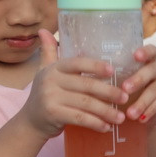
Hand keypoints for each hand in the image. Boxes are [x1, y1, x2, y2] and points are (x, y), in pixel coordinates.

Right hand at [19, 31, 155, 138]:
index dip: (95, 65)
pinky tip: (106, 127)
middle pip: (86, 85)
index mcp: (54, 68)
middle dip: (109, 92)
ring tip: (120, 118)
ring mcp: (51, 98)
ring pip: (86, 104)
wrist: (30, 122)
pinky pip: (80, 118)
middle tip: (125, 98)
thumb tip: (43, 30)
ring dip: (106, 111)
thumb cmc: (45, 94)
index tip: (113, 70)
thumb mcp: (44, 71)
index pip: (77, 63)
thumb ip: (49, 51)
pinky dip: (95, 123)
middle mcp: (51, 80)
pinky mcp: (53, 114)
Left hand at [119, 43, 155, 126]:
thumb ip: (112, 79)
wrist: (145, 114)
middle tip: (125, 89)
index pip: (150, 50)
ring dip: (142, 102)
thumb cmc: (127, 95)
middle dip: (138, 80)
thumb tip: (90, 77)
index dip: (144, 52)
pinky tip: (141, 119)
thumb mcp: (120, 84)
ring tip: (130, 114)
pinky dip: (150, 110)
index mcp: (146, 59)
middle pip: (151, 70)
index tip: (135, 56)